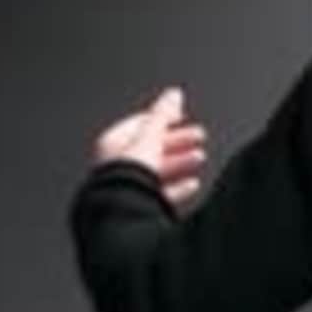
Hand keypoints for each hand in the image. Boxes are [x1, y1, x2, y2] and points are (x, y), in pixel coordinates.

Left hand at [94, 85, 210, 207]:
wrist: (123, 217)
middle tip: (198, 136)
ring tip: (199, 158)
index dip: (163, 117)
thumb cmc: (126, 179)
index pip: (141, 124)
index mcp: (112, 144)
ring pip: (157, 170)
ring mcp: (126, 186)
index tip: (182, 115)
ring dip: (180, 162)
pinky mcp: (138, 206)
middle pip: (151, 147)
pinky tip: (190, 184)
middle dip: (176, 141)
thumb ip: (163, 116)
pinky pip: (160, 193)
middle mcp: (116, 165)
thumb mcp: (149, 138)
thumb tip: (173, 94)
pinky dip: (177, 187)